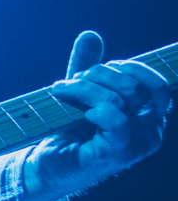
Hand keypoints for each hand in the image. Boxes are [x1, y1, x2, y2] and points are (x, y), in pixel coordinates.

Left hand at [23, 31, 169, 200]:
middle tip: (70, 83)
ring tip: (61, 92)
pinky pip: (117, 121)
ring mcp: (137, 144)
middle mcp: (151, 130)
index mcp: (150, 115)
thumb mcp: (80, 94)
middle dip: (97, 75)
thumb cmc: (68, 132)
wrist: (46, 166)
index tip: (93, 71)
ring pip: (120, 98)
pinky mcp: (116, 154)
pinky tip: (82, 112)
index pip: (154, 81)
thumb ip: (89, 66)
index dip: (125, 68)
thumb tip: (90, 34)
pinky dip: (98, 109)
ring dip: (84, 88)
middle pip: (134, 86)